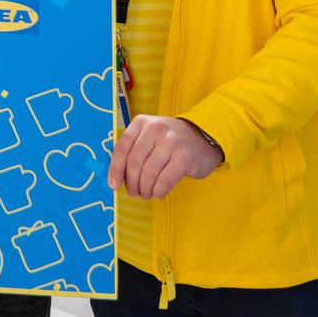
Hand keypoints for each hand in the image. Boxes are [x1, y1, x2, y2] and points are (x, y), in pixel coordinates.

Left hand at [108, 115, 222, 199]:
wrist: (203, 136)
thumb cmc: (170, 141)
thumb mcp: (149, 136)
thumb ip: (132, 150)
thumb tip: (114, 177)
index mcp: (141, 122)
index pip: (121, 148)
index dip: (115, 169)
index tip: (113, 185)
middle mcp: (155, 129)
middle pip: (134, 162)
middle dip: (131, 183)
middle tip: (133, 192)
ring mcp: (171, 142)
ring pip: (148, 173)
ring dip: (144, 189)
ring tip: (145, 194)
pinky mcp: (184, 157)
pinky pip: (164, 181)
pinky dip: (158, 191)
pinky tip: (157, 193)